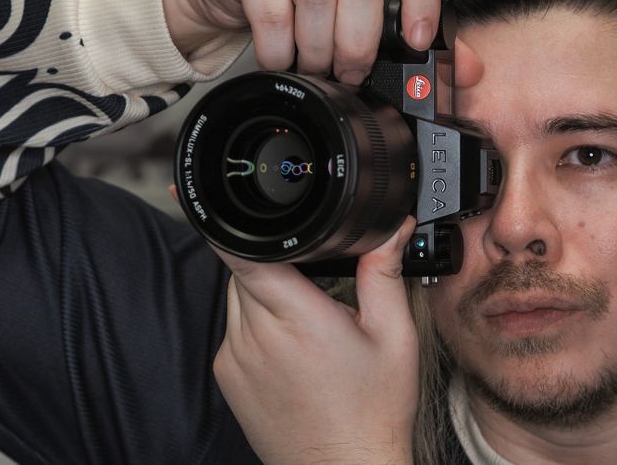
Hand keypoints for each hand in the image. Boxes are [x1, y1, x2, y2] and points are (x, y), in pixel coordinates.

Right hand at [161, 0, 441, 83]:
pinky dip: (280, 49)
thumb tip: (465, 68)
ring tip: (315, 66)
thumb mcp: (357, 6)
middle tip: (351, 72)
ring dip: (319, 50)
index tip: (418, 39)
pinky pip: (272, 12)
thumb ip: (411, 28)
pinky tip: (281, 59)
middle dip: (360, 44)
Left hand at [210, 217, 419, 463]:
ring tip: (306, 317)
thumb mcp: (393, 336)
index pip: (247, 254)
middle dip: (276, 261)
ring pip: (237, 294)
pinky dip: (257, 321)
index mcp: (298, 319)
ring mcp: (235, 357)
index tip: (224, 203)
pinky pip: (234, 327)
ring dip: (265, 290)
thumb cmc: (372, 413)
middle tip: (315, 284)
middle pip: (246, 267)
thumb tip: (389, 228)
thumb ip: (384, 273)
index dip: (233, 224)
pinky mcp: (226, 374)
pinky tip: (291, 345)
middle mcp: (257, 336)